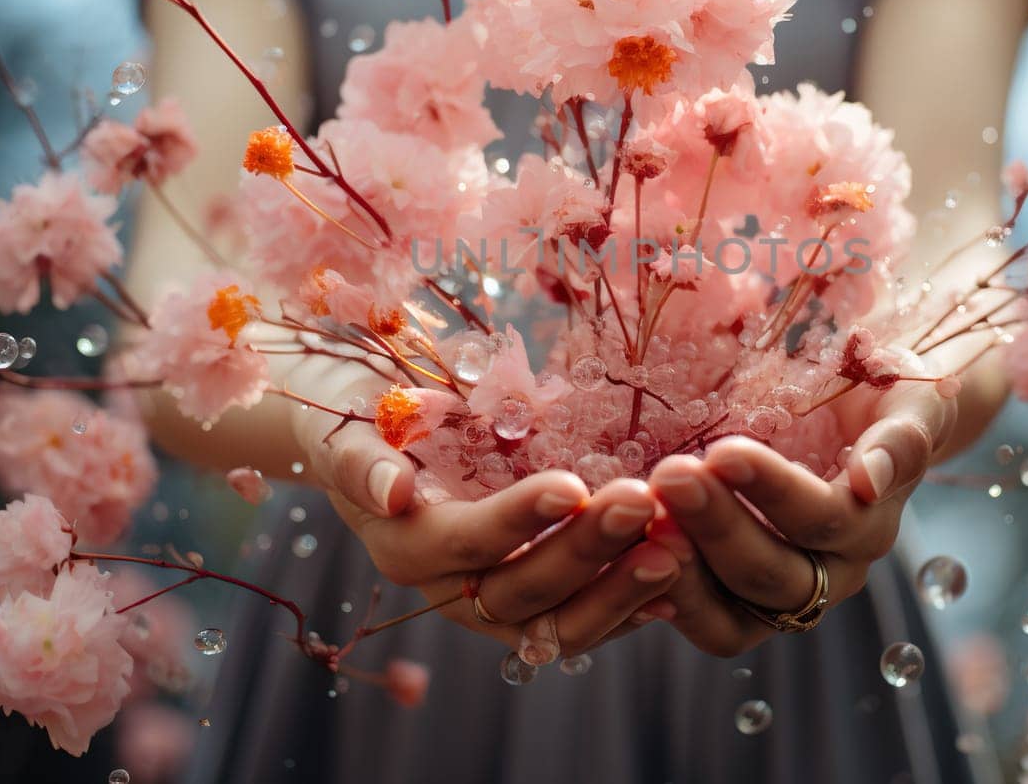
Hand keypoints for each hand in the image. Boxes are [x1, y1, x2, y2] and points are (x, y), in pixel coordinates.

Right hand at [294, 391, 680, 664]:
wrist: (367, 426)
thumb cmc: (357, 408)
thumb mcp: (349, 419)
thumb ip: (364, 458)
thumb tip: (392, 490)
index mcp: (405, 545)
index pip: (468, 542)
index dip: (519, 520)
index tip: (573, 486)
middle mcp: (448, 588)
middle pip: (522, 588)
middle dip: (588, 550)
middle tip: (645, 503)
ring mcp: (492, 601)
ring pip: (558, 620)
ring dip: (619, 590)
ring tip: (676, 548)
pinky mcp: (529, 598)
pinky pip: (580, 619)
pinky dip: (628, 605)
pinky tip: (678, 578)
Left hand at [646, 381, 954, 655]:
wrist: (865, 415)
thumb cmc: (881, 395)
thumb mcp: (905, 403)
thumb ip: (899, 440)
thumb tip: (870, 479)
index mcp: (870, 525)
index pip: (822, 517)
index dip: (773, 489)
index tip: (722, 450)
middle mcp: (832, 573)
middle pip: (771, 570)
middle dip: (716, 524)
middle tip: (668, 475)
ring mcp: (786, 598)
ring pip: (736, 614)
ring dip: (684, 572)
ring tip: (643, 522)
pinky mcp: (743, 607)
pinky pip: (709, 623)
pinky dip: (669, 601)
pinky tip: (629, 564)